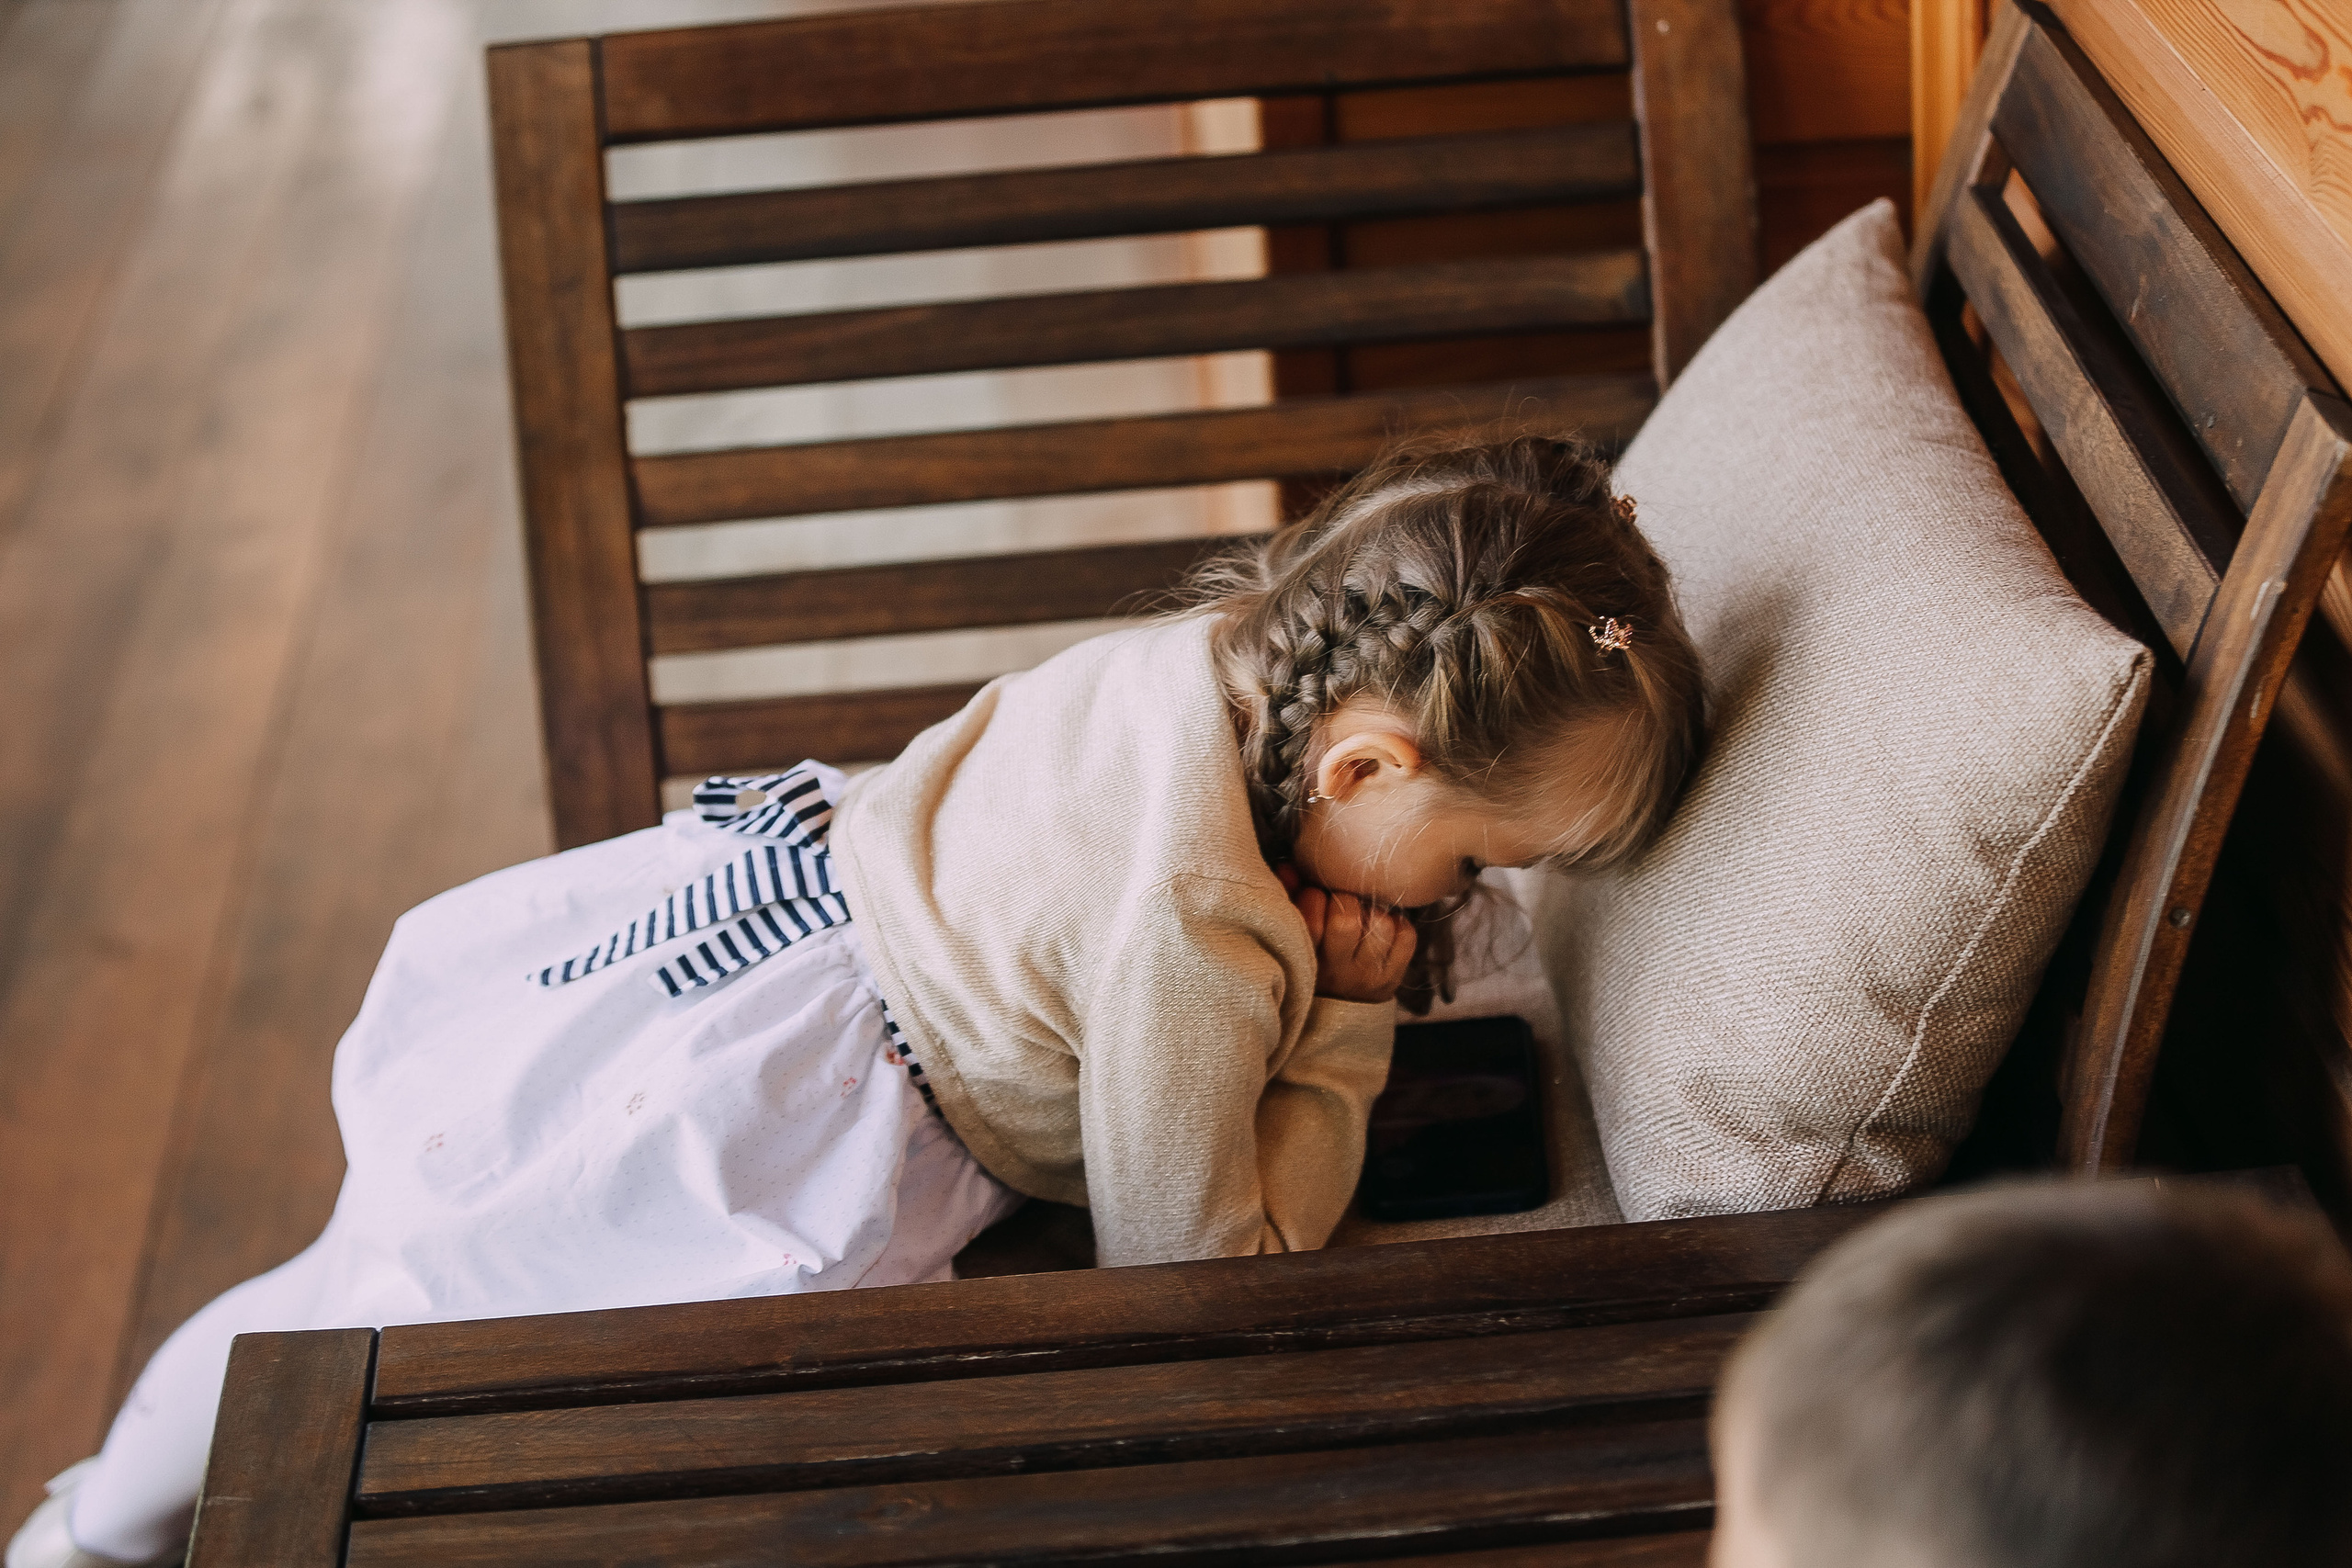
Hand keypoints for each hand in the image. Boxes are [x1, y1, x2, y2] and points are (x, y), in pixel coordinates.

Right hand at [1278, 863, 1416, 1003]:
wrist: (1334, 1017)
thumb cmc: (1311, 963)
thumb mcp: (1295, 936)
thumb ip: (1289, 899)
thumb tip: (1289, 866)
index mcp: (1307, 959)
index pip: (1311, 919)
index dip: (1312, 895)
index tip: (1313, 894)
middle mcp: (1338, 972)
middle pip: (1347, 920)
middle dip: (1345, 900)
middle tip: (1341, 902)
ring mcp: (1368, 975)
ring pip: (1381, 924)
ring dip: (1373, 912)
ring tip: (1363, 916)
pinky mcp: (1393, 977)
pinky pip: (1406, 936)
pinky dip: (1398, 924)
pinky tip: (1382, 928)